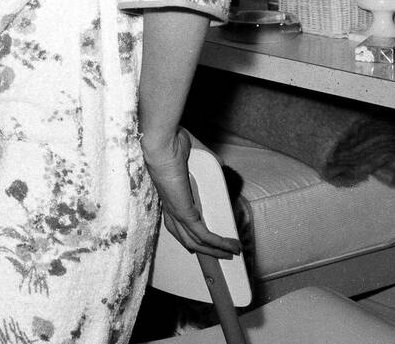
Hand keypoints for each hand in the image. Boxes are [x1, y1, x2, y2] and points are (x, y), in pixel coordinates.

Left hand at [142, 127, 240, 258]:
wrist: (162, 143)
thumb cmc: (171, 142)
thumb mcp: (193, 153)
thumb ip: (208, 159)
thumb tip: (221, 164)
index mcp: (168, 194)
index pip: (176, 222)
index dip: (189, 234)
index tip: (204, 241)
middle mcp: (169, 206)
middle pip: (184, 237)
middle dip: (204, 249)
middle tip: (222, 253)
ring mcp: (175, 211)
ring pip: (194, 241)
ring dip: (215, 251)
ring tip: (232, 253)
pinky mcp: (184, 212)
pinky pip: (204, 235)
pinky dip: (219, 243)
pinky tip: (231, 246)